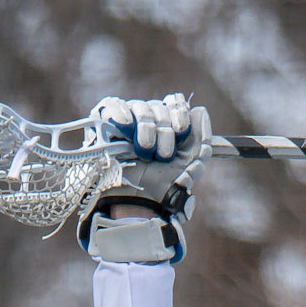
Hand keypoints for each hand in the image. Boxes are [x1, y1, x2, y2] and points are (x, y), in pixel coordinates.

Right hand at [82, 94, 211, 263]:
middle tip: (162, 154)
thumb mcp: (190, 165)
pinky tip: (127, 127)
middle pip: (157, 107)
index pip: (174, 104)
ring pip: (139, 107)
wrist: (138, 202)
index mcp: (167, 128)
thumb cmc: (164, 188)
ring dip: (146, 129)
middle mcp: (148, 122)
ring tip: (144, 151)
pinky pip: (112, 105)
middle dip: (163, 131)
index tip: (181, 131)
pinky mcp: (104, 126)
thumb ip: (201, 139)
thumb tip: (200, 111)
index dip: (178, 114)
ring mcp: (126, 123)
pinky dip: (121, 112)